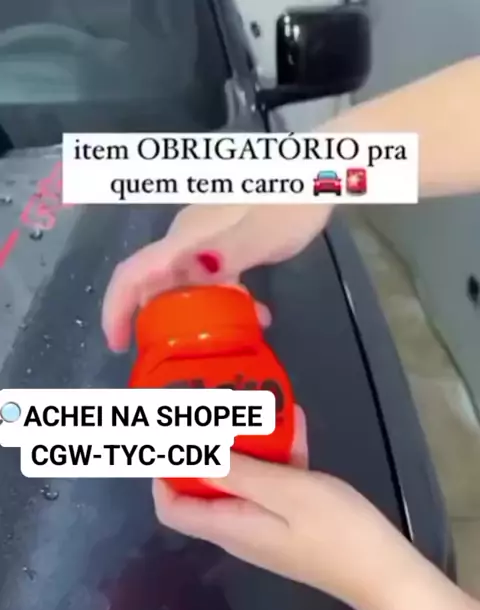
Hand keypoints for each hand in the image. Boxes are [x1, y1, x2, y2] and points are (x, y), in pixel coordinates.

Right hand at [102, 203, 331, 350]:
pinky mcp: (228, 237)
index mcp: (188, 236)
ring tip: (230, 338)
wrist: (317, 170)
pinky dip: (223, 298)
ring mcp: (207, 236)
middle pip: (155, 281)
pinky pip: (212, 275)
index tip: (119, 344)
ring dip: (199, 313)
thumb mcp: (261, 234)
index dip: (118, 308)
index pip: (134, 271)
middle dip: (159, 319)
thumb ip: (226, 254)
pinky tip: (254, 312)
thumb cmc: (290, 201)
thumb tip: (190, 278)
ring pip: (186, 282)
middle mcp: (188, 235)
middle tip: (179, 353)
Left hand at [152, 408, 409, 609]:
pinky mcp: (292, 523)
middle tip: (213, 408)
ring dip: (247, 446)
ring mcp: (266, 526)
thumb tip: (189, 454)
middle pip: (205, 490)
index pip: (172, 508)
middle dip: (206, 449)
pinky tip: (294, 422)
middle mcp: (239, 528)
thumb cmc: (335, 530)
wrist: (385, 573)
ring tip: (254, 404)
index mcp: (228, 525)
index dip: (164, 474)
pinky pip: (274, 485)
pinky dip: (280, 456)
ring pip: (242, 482)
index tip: (171, 435)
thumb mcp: (286, 491)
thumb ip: (238, 472)